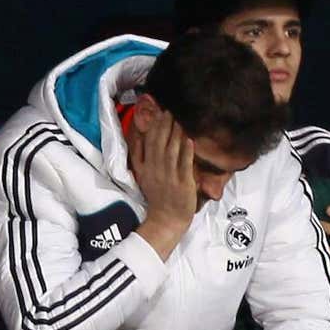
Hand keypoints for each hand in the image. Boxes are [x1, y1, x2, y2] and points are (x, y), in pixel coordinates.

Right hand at [129, 111, 195, 259]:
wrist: (166, 219)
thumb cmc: (157, 195)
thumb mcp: (142, 175)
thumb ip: (139, 155)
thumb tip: (139, 135)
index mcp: (146, 167)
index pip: (148, 143)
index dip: (154, 127)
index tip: (160, 113)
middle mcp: (156, 170)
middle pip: (159, 144)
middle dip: (165, 126)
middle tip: (171, 111)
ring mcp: (169, 177)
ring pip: (171, 151)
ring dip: (175, 135)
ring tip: (180, 120)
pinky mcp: (183, 184)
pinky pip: (184, 165)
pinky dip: (186, 152)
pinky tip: (190, 140)